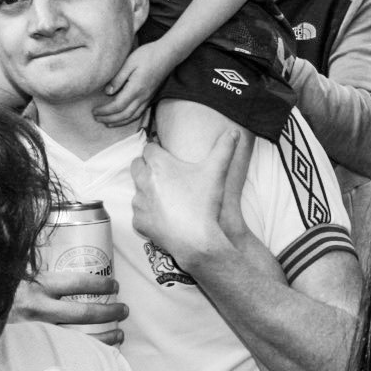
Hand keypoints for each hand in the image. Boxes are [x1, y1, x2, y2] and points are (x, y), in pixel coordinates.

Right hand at [12, 272, 126, 345]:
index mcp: (34, 286)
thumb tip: (61, 244)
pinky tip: (99, 353)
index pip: (76, 283)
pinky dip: (85, 354)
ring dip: (103, 337)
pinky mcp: (30, 348)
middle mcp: (35, 310)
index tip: (114, 285)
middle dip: (109, 312)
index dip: (100, 284)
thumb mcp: (15, 273)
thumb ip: (36, 265)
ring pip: (77, 337)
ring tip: (119, 334)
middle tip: (124, 310)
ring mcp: (33, 332)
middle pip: (82, 312)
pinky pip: (64, 352)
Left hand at [94, 41, 174, 126]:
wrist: (168, 54)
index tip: (94, 111)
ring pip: (133, 116)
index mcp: (136, 88)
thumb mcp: (129, 63)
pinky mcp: (151, 96)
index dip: (105, 111)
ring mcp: (148, 97)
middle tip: (96, 118)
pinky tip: (124, 118)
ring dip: (119, 122)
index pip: (117, 105)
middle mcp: (143, 96)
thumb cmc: (148, 55)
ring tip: (107, 123)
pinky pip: (140, 113)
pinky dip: (130, 119)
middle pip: (124, 114)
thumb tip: (107, 92)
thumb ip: (118, 78)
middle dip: (109, 119)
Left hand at [130, 128, 252, 270]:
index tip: (166, 153)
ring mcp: (139, 203)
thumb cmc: (204, 203)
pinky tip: (164, 215)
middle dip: (146, 165)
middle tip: (165, 171)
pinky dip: (148, 212)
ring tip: (166, 195)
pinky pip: (139, 213)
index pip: (149, 148)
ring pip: (137, 190)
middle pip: (136, 165)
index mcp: (158, 165)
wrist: (195, 239)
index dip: (158, 148)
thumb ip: (225, 148)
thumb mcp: (216, 171)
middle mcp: (143, 181)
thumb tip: (233, 131)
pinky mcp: (138, 222)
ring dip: (147, 189)